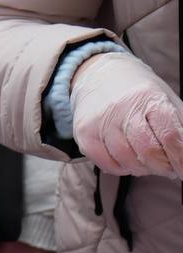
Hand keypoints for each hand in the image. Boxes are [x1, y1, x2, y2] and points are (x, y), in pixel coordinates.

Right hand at [71, 52, 182, 178]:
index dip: (180, 157)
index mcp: (148, 97)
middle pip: (148, 151)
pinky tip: (128, 162)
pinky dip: (122, 168)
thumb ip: (178, 123)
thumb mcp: (164, 98)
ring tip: (148, 164)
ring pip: (127, 160)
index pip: (170, 134)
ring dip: (143, 168)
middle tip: (167, 168)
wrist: (98, 77)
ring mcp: (101, 123)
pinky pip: (107, 164)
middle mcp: (123, 109)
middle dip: (162, 166)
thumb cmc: (136, 91)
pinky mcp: (85, 135)